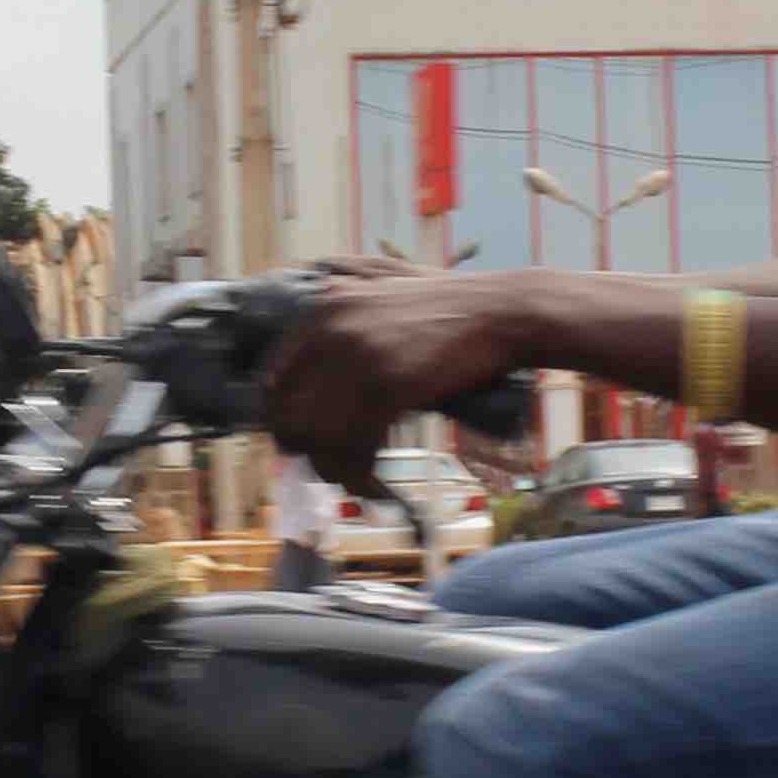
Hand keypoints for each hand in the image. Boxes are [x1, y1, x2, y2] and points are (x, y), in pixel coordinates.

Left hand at [268, 276, 528, 489]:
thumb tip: (307, 364)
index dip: (286, 425)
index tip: (303, 448)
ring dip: (336, 473)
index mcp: (323, 310)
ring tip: (358, 486)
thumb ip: (340, 311)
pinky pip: (355, 447)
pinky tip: (377, 489)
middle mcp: (330, 329)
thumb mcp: (381, 288)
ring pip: (320, 439)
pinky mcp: (388, 385)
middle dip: (309, 454)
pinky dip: (362, 478)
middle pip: (292, 416)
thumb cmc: (448, 308)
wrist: (501, 312)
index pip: (275, 384)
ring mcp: (358, 357)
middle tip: (332, 471)